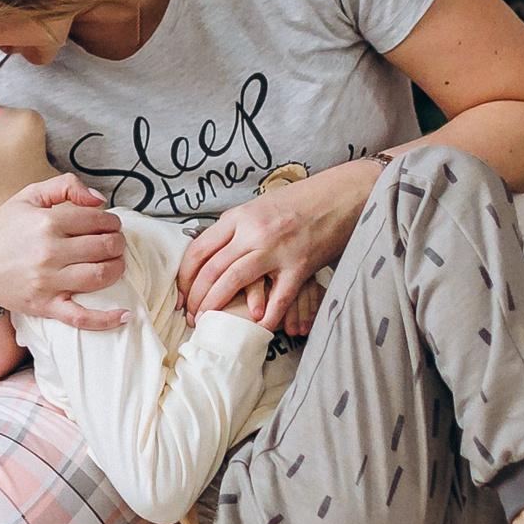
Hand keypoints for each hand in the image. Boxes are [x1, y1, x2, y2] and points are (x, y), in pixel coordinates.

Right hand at [0, 173, 129, 332]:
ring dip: (118, 268)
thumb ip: (65, 186)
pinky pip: (82, 317)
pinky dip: (107, 319)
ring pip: (100, 276)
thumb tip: (99, 199)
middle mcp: (49, 252)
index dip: (111, 221)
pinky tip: (126, 314)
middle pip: (104, 247)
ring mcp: (48, 282)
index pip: (97, 220)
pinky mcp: (45, 306)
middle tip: (116, 242)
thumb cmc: (0, 230)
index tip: (110, 224)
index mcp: (46, 222)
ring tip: (116, 263)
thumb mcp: (27, 196)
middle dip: (118, 243)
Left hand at [178, 158, 377, 329]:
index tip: (181, 294)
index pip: (199, 249)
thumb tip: (212, 254)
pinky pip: (277, 298)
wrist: (342, 195)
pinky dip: (265, 317)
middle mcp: (253, 232)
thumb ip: (236, 229)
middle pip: (212, 269)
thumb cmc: (300, 201)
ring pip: (234, 281)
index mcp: (239, 217)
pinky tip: (256, 329)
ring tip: (208, 322)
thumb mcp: (259, 206)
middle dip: (196, 297)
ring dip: (217, 305)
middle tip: (191, 316)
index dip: (185, 276)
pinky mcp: (300, 266)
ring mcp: (276, 249)